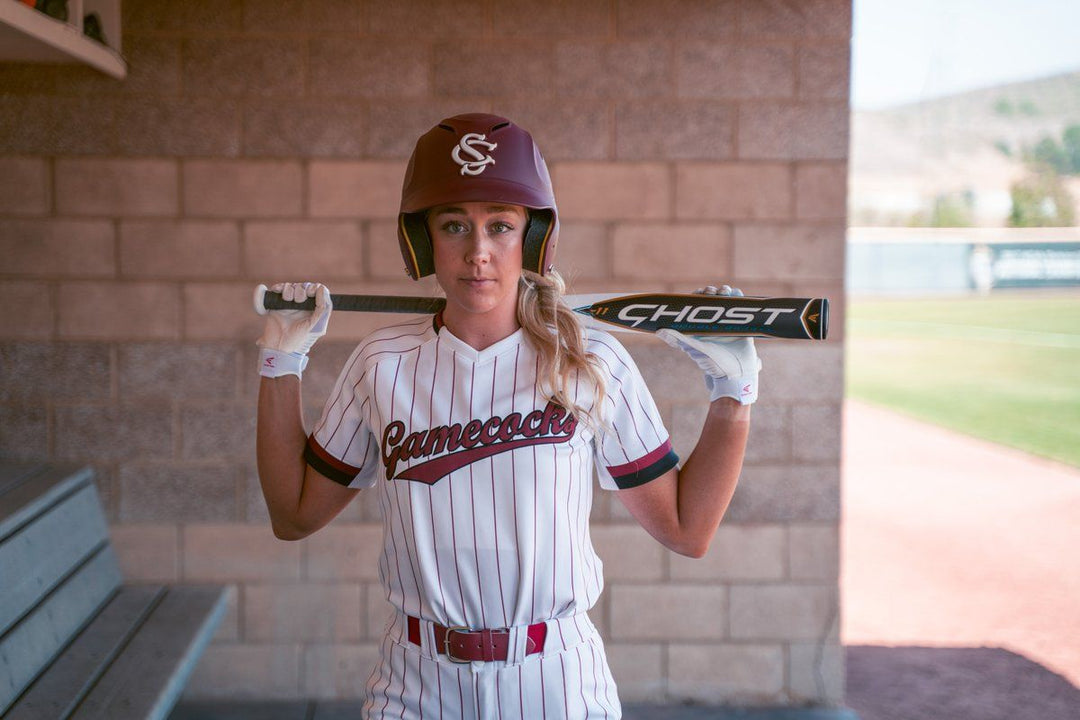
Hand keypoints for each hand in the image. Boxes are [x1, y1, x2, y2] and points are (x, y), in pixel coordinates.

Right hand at [256, 282, 331, 377]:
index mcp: (313, 309)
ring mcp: (289, 303)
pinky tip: (279, 292)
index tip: (311, 293)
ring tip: (288, 301)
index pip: (317, 291)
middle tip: (299, 301)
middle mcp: (302, 304)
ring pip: (292, 286)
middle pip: (304, 287)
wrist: (279, 345)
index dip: (315, 288)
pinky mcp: (277, 302)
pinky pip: (280, 288)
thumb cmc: (299, 338)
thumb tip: (322, 288)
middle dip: (302, 292)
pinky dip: (280, 288)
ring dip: (290, 291)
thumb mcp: (316, 324)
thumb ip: (323, 308)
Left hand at [655, 285, 760, 404]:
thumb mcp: (696, 349)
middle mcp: (711, 324)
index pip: (695, 306)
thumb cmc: (714, 364)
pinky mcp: (740, 324)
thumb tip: (659, 330)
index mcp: (698, 327)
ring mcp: (726, 323)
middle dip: (711, 293)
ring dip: (724, 293)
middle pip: (710, 301)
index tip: (699, 292)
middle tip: (712, 291)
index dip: (696, 297)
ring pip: (724, 301)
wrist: (738, 374)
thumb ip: (679, 339)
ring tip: (725, 291)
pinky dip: (738, 297)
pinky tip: (737, 292)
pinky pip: (739, 307)